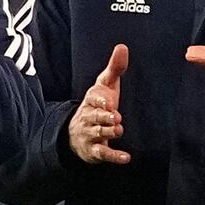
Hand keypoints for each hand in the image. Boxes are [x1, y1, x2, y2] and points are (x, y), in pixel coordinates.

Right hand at [66, 47, 133, 166]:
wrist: (78, 133)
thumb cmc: (99, 105)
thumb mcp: (106, 86)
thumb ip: (115, 68)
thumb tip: (123, 46)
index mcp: (91, 101)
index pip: (93, 98)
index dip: (100, 101)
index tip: (109, 101)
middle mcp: (88, 117)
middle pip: (94, 117)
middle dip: (104, 117)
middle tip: (116, 117)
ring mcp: (91, 134)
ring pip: (98, 133)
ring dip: (109, 132)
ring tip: (120, 130)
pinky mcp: (95, 150)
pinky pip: (103, 153)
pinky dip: (114, 156)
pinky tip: (126, 158)